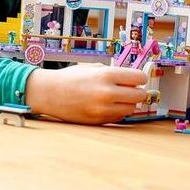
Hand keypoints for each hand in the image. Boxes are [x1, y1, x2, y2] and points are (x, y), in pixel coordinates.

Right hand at [25, 63, 147, 123]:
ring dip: (129, 103)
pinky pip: (118, 117)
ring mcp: (103, 109)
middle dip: (137, 91)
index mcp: (106, 75)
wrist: (50, 93)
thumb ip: (114, 73)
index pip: (139, 78)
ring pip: (131, 109)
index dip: (140, 78)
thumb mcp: (94, 68)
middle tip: (131, 89)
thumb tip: (134, 78)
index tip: (137, 78)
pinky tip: (109, 105)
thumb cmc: (72, 77)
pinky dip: (118, 112)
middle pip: (140, 96)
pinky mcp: (99, 121)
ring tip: (119, 97)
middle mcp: (107, 93)